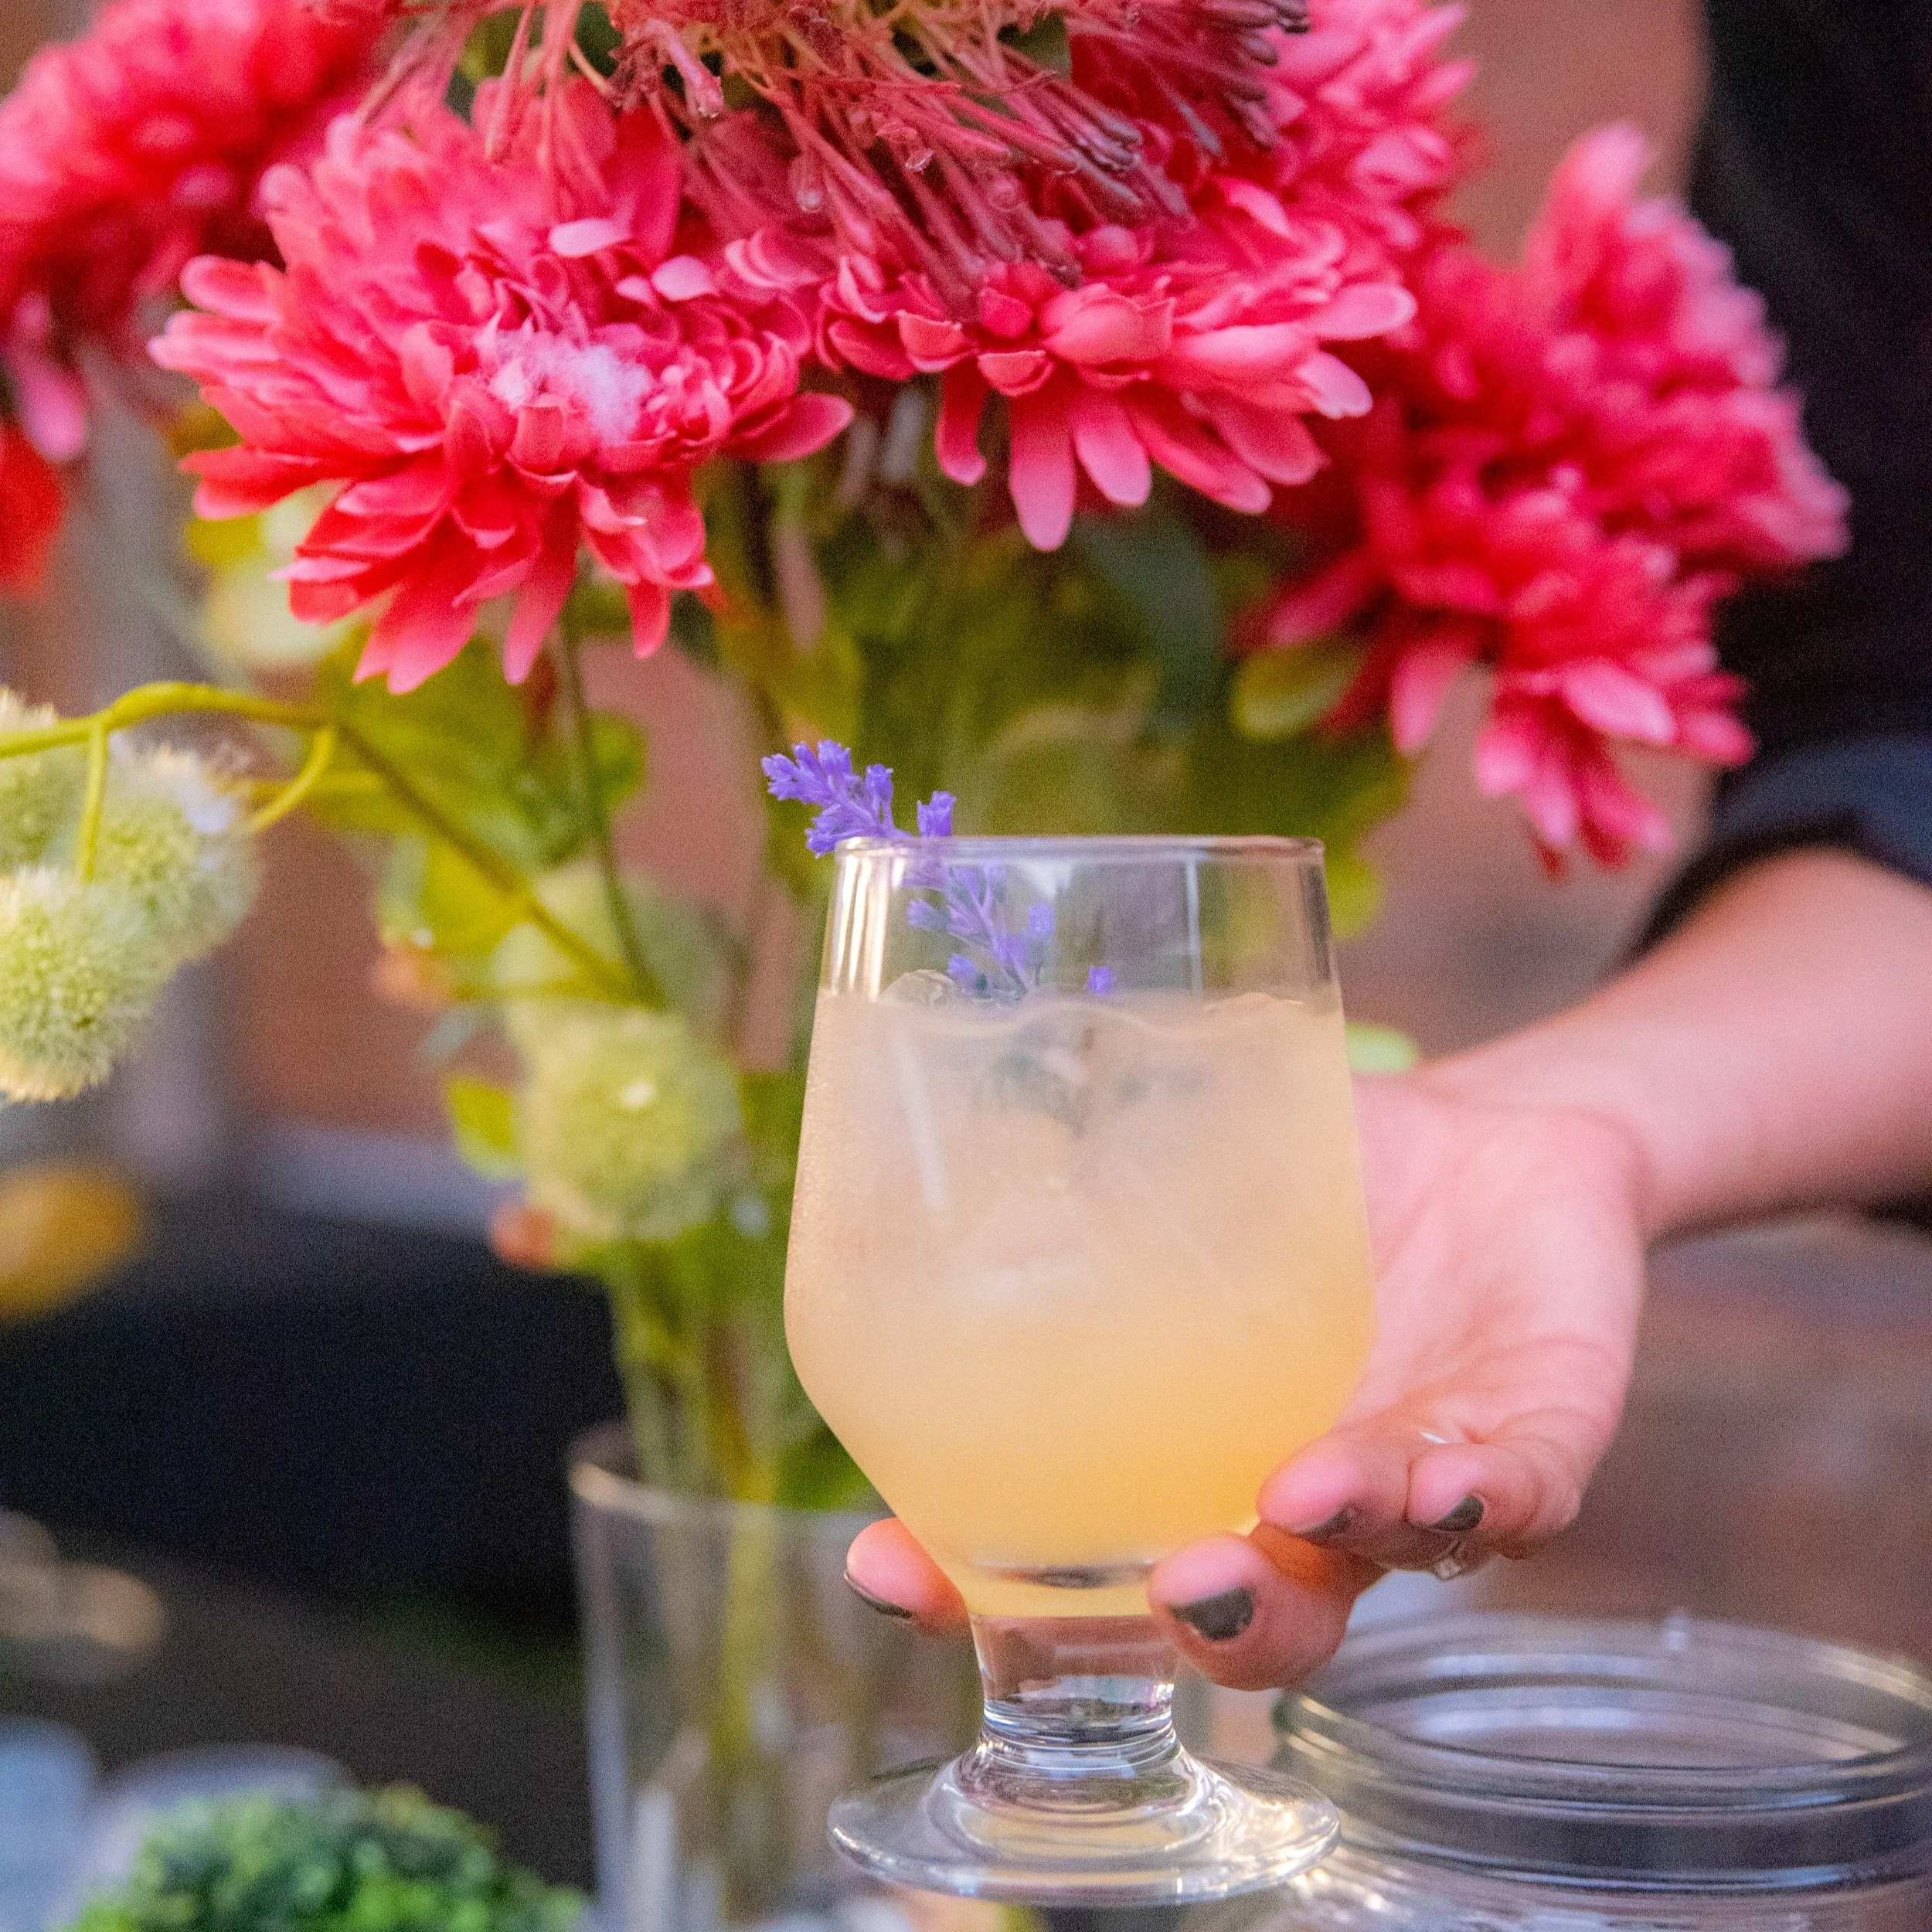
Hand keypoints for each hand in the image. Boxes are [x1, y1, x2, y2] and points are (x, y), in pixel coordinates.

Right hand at [843, 1069, 1647, 1688]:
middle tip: (1170, 1585)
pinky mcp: (1534, 1434)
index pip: (1075, 1560)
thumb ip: (1088, 1176)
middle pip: (1248, 1617)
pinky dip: (1489, 1500)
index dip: (975, 1589)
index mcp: (1191, 1456)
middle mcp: (1299, 1506)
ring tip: (1300, 1502)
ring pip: (1377, 1565)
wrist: (1495, 1141)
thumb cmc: (1321, 1174)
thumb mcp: (1194, 1168)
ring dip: (1338, 1553)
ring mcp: (1417, 1477)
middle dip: (1204, 1621)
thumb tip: (936, 1119)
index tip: (888, 1568)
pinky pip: (1523, 1494)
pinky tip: (1454, 1484)